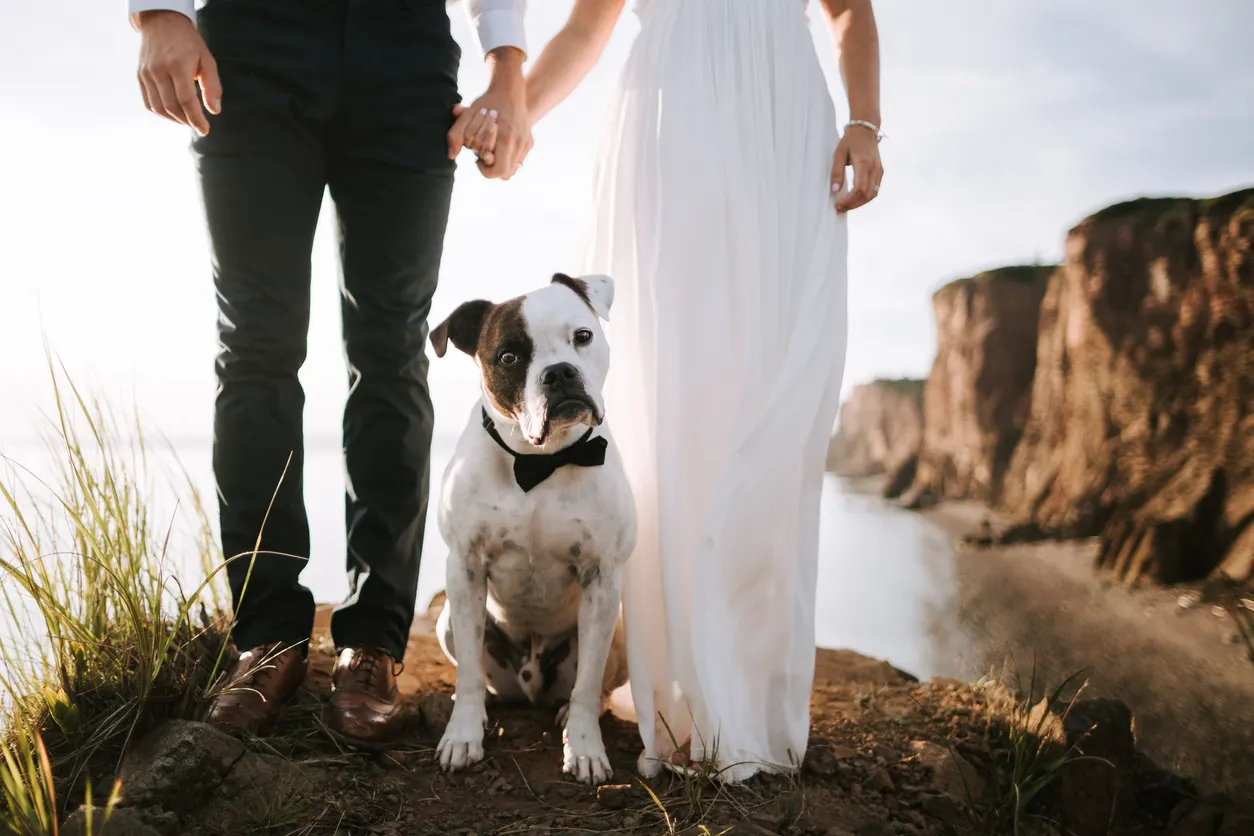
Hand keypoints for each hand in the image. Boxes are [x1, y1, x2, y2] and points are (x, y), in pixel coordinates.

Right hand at [136, 10, 220, 136]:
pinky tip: (174, 113)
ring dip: (175, 119)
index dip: (196, 119)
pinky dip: (162, 113)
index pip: (186, 100)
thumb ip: (212, 86)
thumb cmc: (189, 43)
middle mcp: (159, 70)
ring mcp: (146, 73)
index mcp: (178, 65)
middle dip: (187, 121)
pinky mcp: (140, 76)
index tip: (205, 130)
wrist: (162, 23)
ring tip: (188, 120)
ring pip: (159, 108)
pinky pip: (149, 103)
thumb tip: (215, 111)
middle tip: (198, 125)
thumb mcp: (207, 60)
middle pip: (172, 106)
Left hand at [446, 48, 531, 179]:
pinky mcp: (530, 141)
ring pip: (514, 169)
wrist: (510, 89)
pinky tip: (500, 146)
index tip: (478, 159)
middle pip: (507, 174)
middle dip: (493, 170)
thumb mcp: (468, 115)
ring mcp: (526, 143)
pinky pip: (519, 160)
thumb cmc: (487, 102)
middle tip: (484, 157)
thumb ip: (456, 134)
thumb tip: (452, 155)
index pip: (498, 171)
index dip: (485, 170)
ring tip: (492, 151)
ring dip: (501, 164)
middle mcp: (519, 143)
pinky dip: (508, 158)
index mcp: (506, 139)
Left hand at [831, 124, 882, 212]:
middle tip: (839, 208)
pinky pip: (874, 190)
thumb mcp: (839, 153)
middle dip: (853, 205)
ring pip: (872, 195)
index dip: (849, 200)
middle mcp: (874, 169)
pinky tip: (854, 199)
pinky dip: (865, 198)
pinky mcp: (880, 172)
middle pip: (867, 195)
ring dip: (859, 203)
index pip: (859, 188)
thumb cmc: (851, 140)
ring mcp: (879, 171)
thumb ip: (837, 172)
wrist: (866, 129)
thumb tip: (835, 190)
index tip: (838, 205)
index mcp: (864, 163)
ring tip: (846, 206)